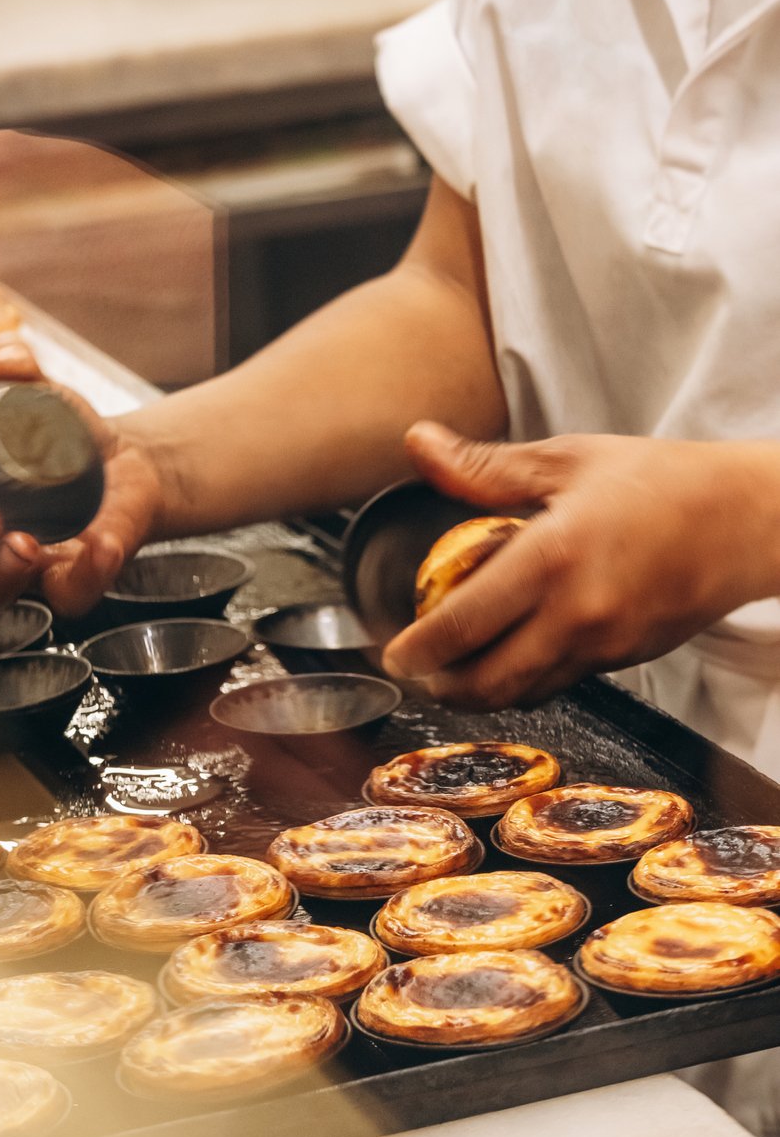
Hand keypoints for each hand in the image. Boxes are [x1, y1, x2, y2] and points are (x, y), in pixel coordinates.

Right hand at [0, 351, 163, 615]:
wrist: (124, 461)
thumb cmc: (60, 434)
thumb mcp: (37, 395)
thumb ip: (17, 373)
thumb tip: (9, 359)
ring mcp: (20, 571)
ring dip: (0, 572)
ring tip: (24, 543)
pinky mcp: (72, 581)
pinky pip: (70, 595)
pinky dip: (85, 574)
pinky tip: (101, 545)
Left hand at [382, 421, 779, 707]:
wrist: (745, 521)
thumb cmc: (660, 482)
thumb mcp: (566, 460)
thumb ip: (483, 467)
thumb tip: (419, 443)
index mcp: (552, 558)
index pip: (463, 624)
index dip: (418, 650)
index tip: (392, 654)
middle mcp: (576, 614)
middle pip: (488, 681)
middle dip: (444, 685)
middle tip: (419, 671)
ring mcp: (604, 646)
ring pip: (524, 692)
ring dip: (482, 691)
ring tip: (457, 671)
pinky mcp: (624, 661)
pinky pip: (560, 682)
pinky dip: (526, 680)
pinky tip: (513, 656)